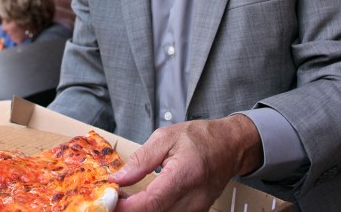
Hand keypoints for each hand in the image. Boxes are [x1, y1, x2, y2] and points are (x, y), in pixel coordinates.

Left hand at [111, 115, 262, 211]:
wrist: (230, 146)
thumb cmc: (201, 137)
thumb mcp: (165, 137)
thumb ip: (141, 160)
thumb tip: (119, 179)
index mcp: (186, 174)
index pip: (152, 202)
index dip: (127, 206)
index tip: (110, 199)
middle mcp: (194, 198)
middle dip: (129, 208)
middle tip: (115, 194)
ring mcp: (197, 209)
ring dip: (140, 209)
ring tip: (127, 195)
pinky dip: (152, 209)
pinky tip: (141, 199)